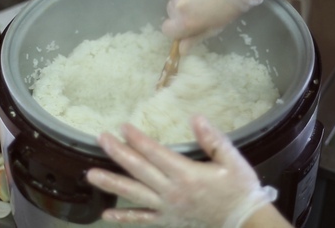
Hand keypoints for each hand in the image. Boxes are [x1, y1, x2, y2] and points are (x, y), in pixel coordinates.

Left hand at [87, 115, 276, 226]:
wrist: (243, 221)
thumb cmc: (239, 187)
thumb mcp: (232, 160)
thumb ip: (213, 139)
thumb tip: (196, 117)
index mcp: (186, 174)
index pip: (155, 153)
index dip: (137, 139)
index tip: (122, 127)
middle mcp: (172, 191)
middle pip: (139, 170)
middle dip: (118, 153)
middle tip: (101, 139)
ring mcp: (167, 208)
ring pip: (134, 195)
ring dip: (112, 183)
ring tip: (91, 175)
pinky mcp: (167, 220)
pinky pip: (142, 220)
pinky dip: (124, 217)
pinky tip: (106, 214)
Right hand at [162, 0, 242, 53]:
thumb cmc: (231, 6)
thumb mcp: (215, 27)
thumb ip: (195, 38)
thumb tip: (181, 50)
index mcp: (184, 21)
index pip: (167, 29)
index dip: (177, 27)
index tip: (187, 23)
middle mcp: (177, 2)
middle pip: (172, 9)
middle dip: (182, 9)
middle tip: (200, 4)